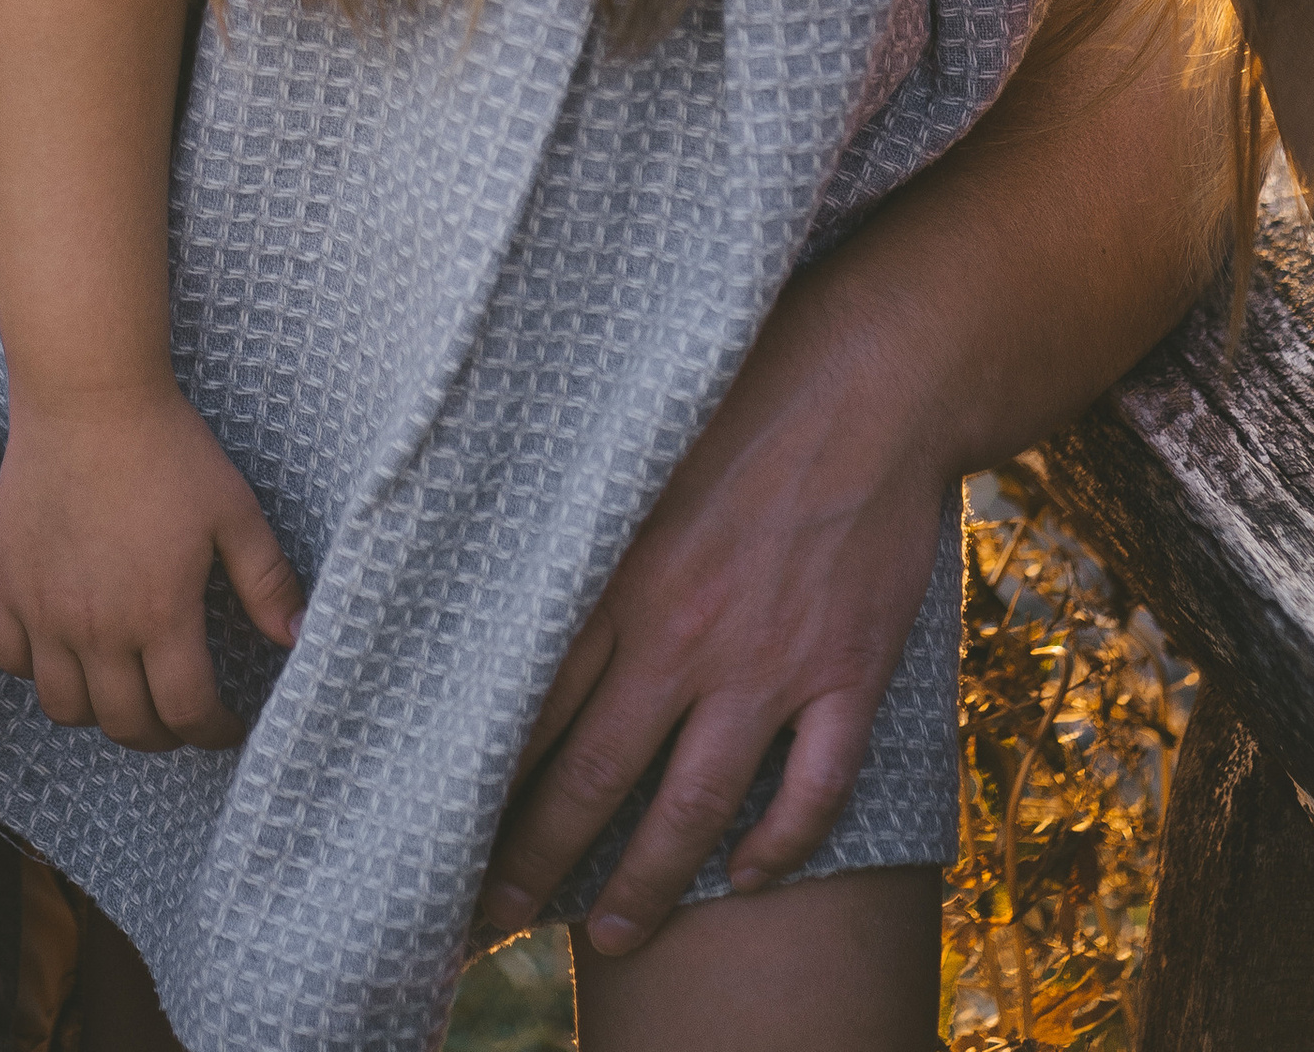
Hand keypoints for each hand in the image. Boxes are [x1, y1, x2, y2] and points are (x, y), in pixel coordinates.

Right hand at [0, 379, 304, 749]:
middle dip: (162, 735)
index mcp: (160, 614)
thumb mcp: (235, 512)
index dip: (214, 732)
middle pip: (126, 725)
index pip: (187, 713)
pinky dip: (37, 672)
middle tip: (180, 717)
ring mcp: (44, 609)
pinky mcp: (6, 583)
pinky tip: (64, 651)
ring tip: (123, 692)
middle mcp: (96, 627)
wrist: (88, 396)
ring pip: (64, 707)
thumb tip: (298, 638)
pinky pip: (10, 659)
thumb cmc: (167, 449)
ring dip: (99, 714)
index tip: (227, 725)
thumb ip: (268, 582)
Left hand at [479, 271, 945, 954]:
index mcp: (619, 578)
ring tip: (611, 936)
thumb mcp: (628, 449)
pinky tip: (746, 877)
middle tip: (493, 917)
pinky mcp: (847, 673)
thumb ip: (576, 522)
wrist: (869, 377)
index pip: (532, 707)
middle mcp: (684, 635)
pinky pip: (811, 790)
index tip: (444, 828)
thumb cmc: (738, 392)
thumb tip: (500, 562)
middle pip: (595, 775)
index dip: (485, 781)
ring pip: (696, 805)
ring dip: (649, 880)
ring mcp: (770, 664)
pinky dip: (778, 844)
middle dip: (538, 857)